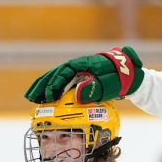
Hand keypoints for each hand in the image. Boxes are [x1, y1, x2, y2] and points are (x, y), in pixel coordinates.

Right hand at [24, 46, 143, 103]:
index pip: (64, 72)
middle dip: (42, 85)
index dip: (54, 84)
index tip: (47, 96)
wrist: (131, 75)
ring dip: (44, 86)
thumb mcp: (108, 86)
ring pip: (57, 77)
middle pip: (56, 73)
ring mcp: (79, 70)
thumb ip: (93, 90)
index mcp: (84, 64)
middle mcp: (79, 65)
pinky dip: (53, 88)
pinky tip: (47, 97)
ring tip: (32, 98)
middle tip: (30, 97)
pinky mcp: (81, 77)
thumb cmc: (121, 80)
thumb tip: (75, 95)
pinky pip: (63, 81)